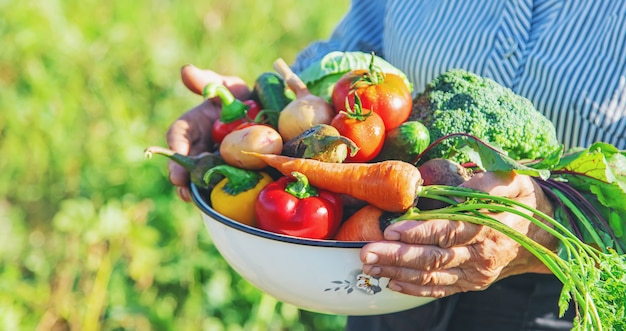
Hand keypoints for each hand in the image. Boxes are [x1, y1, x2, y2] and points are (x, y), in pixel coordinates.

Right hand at [166, 65, 249, 201]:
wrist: (269, 114)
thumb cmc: (242, 99)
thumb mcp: (227, 87)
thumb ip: (209, 82)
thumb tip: (186, 70)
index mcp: (194, 126)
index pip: (178, 135)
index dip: (175, 147)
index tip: (176, 155)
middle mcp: (200, 147)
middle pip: (185, 163)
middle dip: (183, 176)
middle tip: (183, 188)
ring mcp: (216, 163)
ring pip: (201, 178)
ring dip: (197, 189)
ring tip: (195, 199)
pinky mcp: (233, 175)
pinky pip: (225, 186)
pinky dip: (223, 193)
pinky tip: (224, 201)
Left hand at [359, 171, 557, 297]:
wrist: (543, 235)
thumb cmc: (522, 201)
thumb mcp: (513, 182)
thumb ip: (487, 183)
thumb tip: (460, 187)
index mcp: (490, 228)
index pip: (449, 232)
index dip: (420, 232)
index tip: (392, 230)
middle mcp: (482, 256)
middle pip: (434, 259)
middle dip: (397, 257)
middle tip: (366, 251)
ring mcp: (476, 274)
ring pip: (432, 277)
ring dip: (397, 273)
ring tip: (368, 265)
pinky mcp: (471, 284)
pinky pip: (439, 289)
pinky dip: (413, 288)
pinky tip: (390, 282)